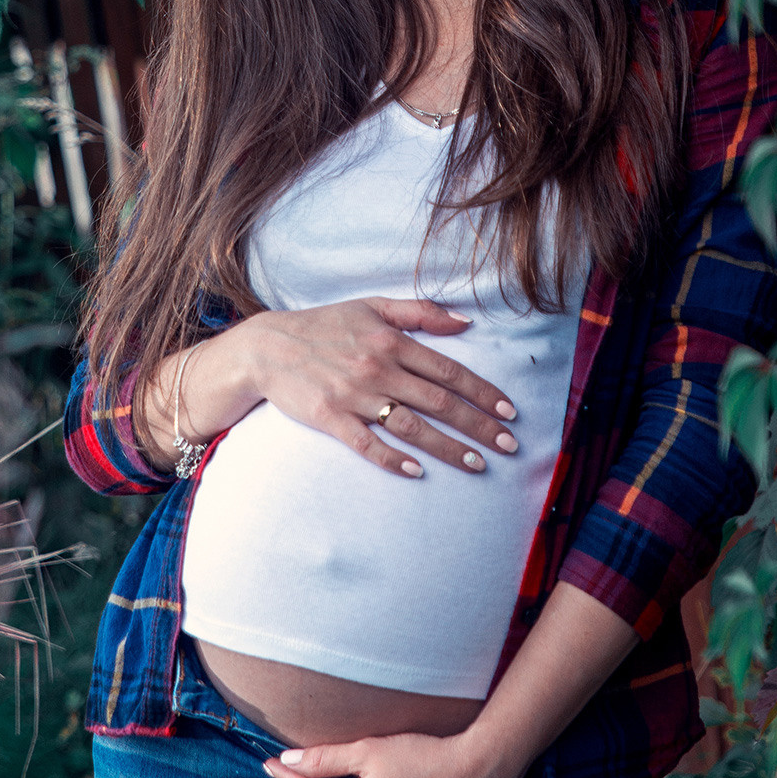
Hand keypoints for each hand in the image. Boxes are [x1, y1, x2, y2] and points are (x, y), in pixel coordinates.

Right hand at [238, 297, 519, 478]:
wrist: (267, 347)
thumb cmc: (324, 325)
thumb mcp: (371, 305)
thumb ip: (420, 312)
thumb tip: (465, 322)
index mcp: (391, 340)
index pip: (448, 371)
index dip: (482, 392)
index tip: (509, 411)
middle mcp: (378, 368)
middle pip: (439, 403)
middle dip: (479, 426)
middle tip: (509, 446)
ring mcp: (354, 395)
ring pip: (411, 426)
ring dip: (448, 448)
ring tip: (477, 465)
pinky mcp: (330, 418)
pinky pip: (367, 443)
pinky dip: (392, 458)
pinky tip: (416, 472)